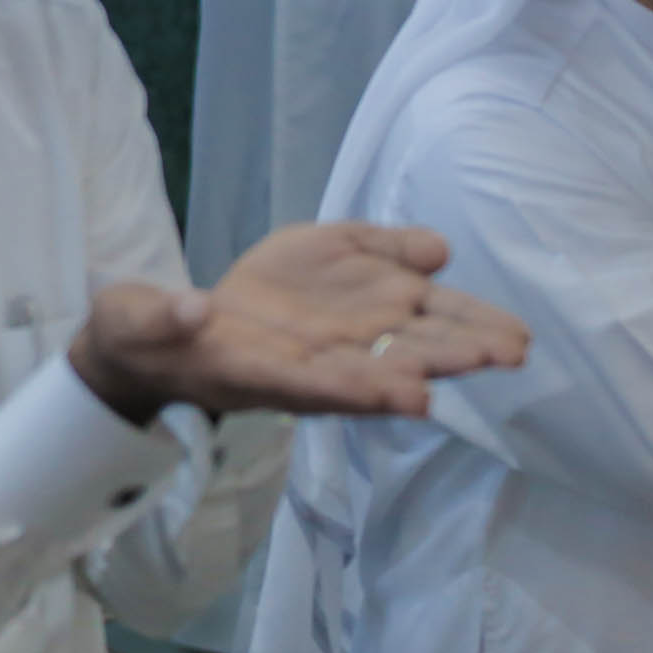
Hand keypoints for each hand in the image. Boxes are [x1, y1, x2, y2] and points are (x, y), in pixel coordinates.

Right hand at [69, 222, 530, 423]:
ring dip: (458, 342)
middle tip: (497, 360)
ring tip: (512, 345)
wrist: (161, 329)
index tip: (409, 396)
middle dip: (440, 365)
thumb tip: (190, 310)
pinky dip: (410, 273)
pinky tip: (439, 257)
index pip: (318, 389)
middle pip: (383, 367)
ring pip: (402, 338)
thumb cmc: (149, 335)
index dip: (363, 391)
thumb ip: (162, 317)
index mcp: (258, 378)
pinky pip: (374, 286)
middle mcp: (308, 364)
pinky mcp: (326, 292)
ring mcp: (327, 332)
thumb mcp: (140, 323)